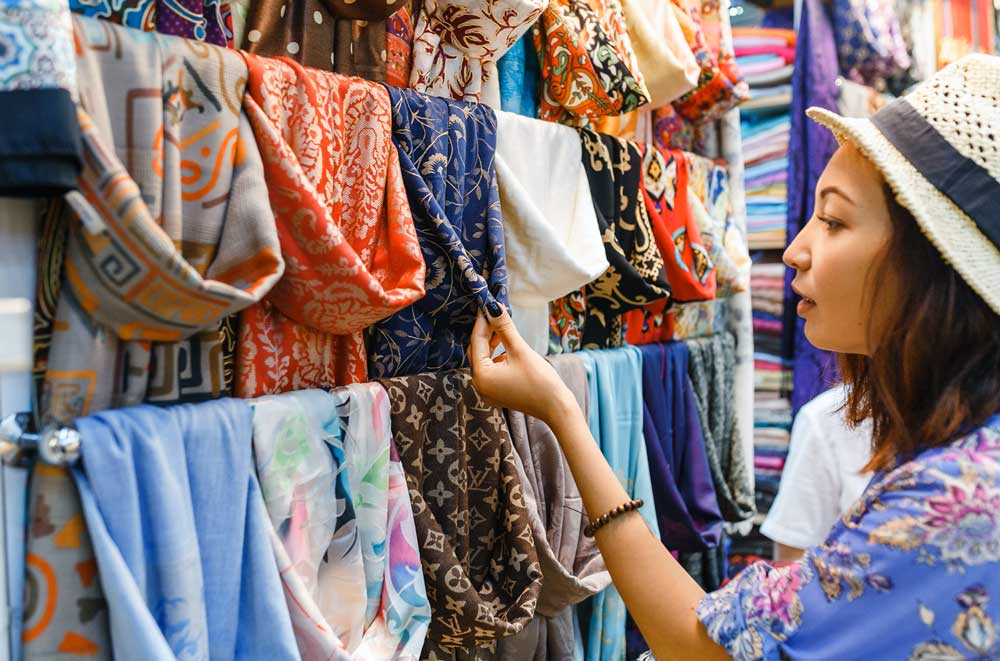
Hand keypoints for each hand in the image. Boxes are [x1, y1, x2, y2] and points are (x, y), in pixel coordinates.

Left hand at [468, 303, 577, 425]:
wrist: (557, 408)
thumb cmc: (540, 382)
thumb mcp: (520, 350)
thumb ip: (504, 327)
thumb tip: (493, 307)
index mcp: (481, 376)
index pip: (477, 341)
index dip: (483, 320)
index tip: (487, 302)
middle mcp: (479, 385)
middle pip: (477, 350)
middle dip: (486, 331)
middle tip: (494, 311)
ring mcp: (487, 390)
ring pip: (484, 359)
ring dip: (491, 342)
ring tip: (502, 325)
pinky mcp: (497, 392)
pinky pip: (491, 368)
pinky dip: (496, 355)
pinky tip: (506, 344)